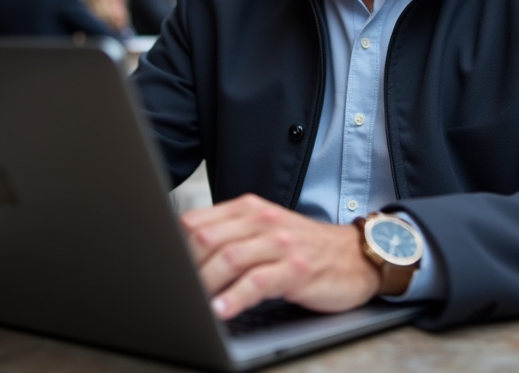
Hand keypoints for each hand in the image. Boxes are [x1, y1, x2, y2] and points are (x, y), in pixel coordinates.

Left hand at [179, 193, 381, 319]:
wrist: (354, 255)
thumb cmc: (304, 246)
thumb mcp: (265, 230)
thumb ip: (230, 235)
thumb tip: (185, 253)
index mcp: (249, 209)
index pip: (197, 222)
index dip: (176, 247)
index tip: (165, 268)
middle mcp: (263, 221)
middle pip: (208, 239)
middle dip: (187, 267)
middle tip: (175, 289)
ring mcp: (281, 244)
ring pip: (230, 259)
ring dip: (206, 284)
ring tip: (193, 302)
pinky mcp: (296, 270)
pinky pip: (258, 282)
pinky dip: (235, 297)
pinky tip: (222, 310)